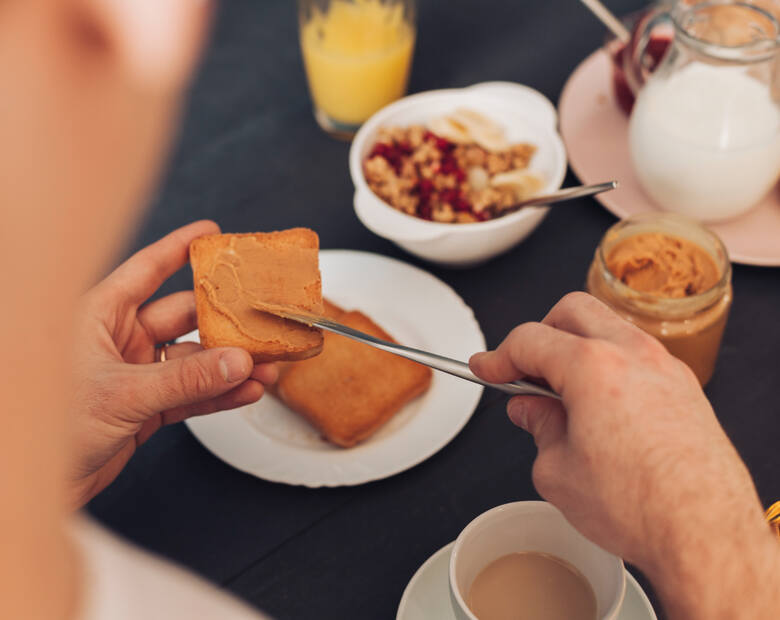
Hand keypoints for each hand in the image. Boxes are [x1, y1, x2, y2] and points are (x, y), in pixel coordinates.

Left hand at [68, 221, 276, 506]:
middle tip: (257, 322)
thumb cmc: (47, 426)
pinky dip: (218, 395)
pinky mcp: (145, 407)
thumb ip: (185, 380)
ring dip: (228, 366)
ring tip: (266, 366)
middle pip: (182, 318)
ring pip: (193, 361)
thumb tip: (237, 363)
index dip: (179, 249)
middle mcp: (118, 339)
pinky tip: (245, 392)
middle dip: (221, 322)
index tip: (211, 234)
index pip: (145, 271)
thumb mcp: (122, 394)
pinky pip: (191, 394)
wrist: (34, 484)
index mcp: (99, 316)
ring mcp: (134, 373)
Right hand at [469, 293, 770, 576]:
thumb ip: (539, 428)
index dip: (498, 356)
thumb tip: (531, 410)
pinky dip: (610, 366)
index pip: (530, 340)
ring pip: (609, 328)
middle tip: (524, 371)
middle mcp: (634, 354)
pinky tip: (600, 406)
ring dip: (578, 348)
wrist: (707, 535)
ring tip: (563, 393)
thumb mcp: (559, 471)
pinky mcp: (686, 388)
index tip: (487, 367)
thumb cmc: (641, 507)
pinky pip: (637, 356)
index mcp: (593, 367)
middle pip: (572, 311)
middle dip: (540, 334)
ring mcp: (666, 367)